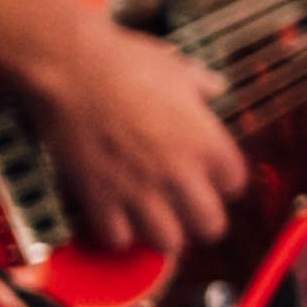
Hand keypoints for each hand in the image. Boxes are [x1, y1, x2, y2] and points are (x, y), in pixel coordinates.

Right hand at [27, 13, 246, 259]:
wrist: (71, 69)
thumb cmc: (126, 63)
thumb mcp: (180, 70)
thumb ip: (203, 87)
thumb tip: (215, 87)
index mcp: (207, 142)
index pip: (236, 183)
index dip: (224, 182)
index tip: (212, 177)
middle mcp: (179, 172)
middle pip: (210, 225)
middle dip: (203, 221)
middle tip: (189, 211)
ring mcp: (138, 188)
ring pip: (168, 242)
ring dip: (165, 235)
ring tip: (156, 221)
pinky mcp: (98, 196)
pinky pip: (117, 238)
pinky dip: (119, 234)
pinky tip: (118, 218)